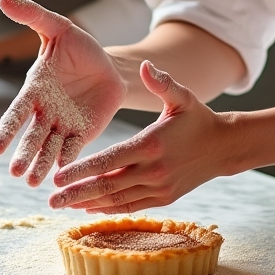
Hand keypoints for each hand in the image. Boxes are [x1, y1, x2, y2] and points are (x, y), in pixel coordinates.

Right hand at [0, 0, 127, 186]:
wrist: (108, 66)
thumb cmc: (78, 47)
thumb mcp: (58, 27)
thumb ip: (33, 15)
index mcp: (36, 89)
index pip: (17, 112)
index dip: (7, 129)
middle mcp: (45, 111)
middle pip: (32, 135)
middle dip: (24, 153)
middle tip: (15, 172)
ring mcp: (63, 125)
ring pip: (49, 148)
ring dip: (40, 164)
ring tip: (32, 182)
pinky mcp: (83, 133)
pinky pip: (74, 150)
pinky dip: (68, 163)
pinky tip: (62, 178)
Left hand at [49, 61, 233, 212]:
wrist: (224, 147)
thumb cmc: (198, 118)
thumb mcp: (183, 96)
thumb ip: (162, 82)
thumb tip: (144, 65)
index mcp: (151, 143)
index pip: (109, 161)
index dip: (82, 170)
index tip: (58, 177)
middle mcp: (154, 170)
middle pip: (108, 186)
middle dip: (77, 194)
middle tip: (50, 199)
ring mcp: (159, 187)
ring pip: (117, 200)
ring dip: (89, 203)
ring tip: (63, 205)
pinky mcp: (164, 198)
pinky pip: (131, 205)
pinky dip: (110, 209)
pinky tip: (90, 208)